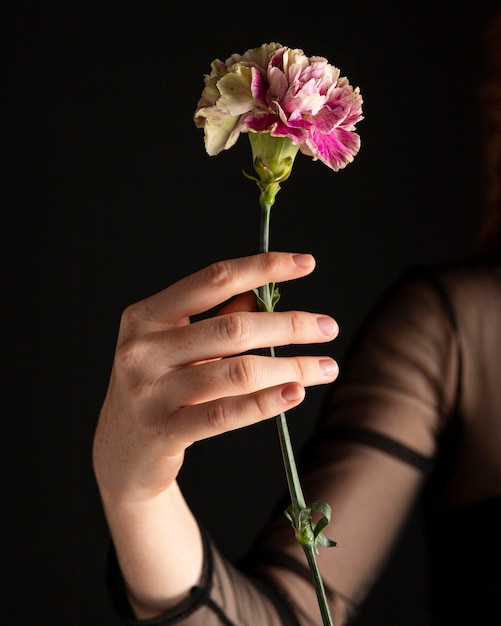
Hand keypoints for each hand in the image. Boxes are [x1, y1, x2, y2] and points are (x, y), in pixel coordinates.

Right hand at [93, 252, 338, 503]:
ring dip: (291, 367)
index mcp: (146, 316)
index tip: (305, 264)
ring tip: (326, 367)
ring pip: (238, 371)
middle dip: (289, 325)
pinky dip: (267, 402)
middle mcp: (142, 349)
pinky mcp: (163, 431)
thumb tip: (266, 294)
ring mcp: (149, 391)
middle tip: (328, 328)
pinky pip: (225, 413)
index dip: (262, 267)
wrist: (120, 451)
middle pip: (233, 327)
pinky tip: (297, 392)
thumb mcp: (177, 347)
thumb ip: (218, 319)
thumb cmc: (158, 387)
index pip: (213, 280)